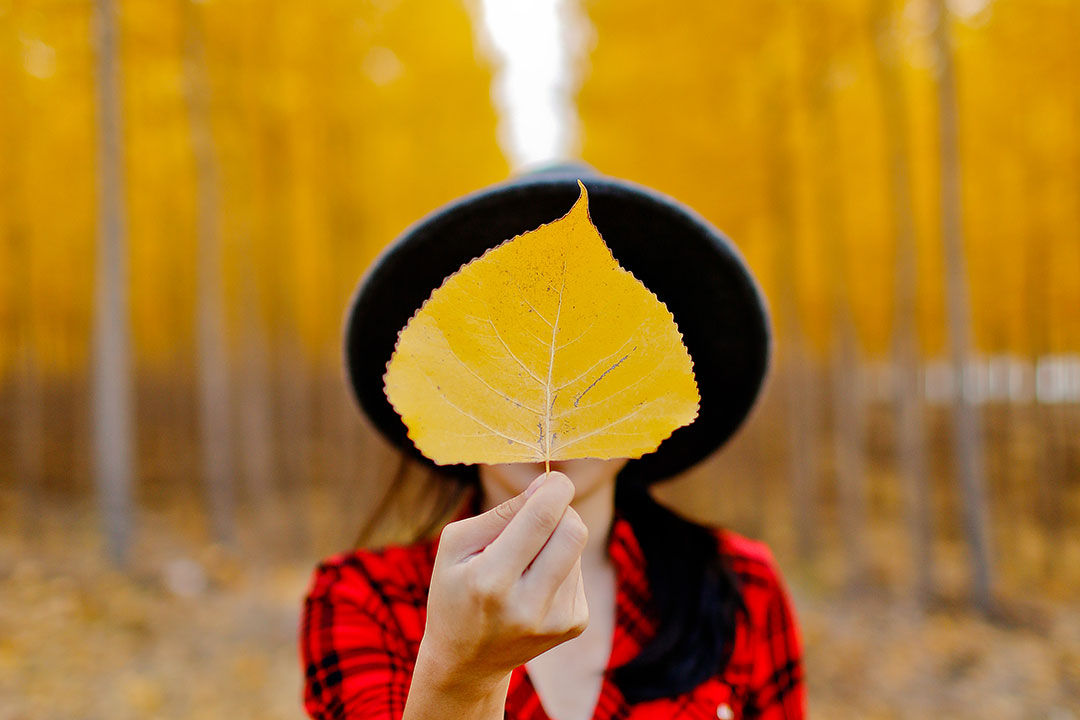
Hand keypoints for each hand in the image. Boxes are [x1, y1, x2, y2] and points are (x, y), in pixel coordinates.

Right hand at [416, 471, 589, 697]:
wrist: (467, 660)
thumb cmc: (455, 591)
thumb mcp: (456, 545)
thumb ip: (502, 512)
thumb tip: (548, 486)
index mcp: (491, 580)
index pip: (542, 518)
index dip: (555, 489)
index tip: (553, 478)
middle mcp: (529, 605)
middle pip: (574, 531)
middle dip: (561, 510)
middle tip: (540, 512)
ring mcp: (556, 619)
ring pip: (576, 548)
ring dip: (555, 542)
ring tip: (523, 563)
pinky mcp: (575, 624)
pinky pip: (578, 571)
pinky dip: (560, 566)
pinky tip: (534, 584)